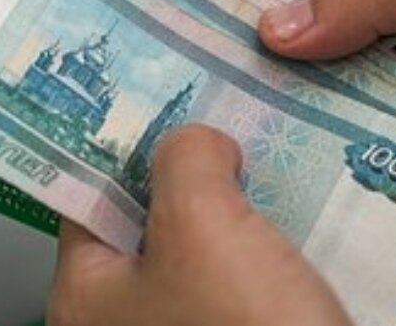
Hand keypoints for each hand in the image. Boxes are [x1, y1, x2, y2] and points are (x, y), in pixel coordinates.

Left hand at [47, 124, 352, 325]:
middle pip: (153, 219)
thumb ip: (183, 159)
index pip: (87, 194)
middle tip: (229, 114)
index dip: (122, 139)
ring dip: (244, 205)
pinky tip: (308, 212)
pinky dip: (275, 245)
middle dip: (195, 168)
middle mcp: (130, 322)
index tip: (159, 94)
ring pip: (210, 248)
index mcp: (87, 297)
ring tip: (278, 151)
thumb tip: (195, 143)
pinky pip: (251, 281)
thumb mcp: (200, 225)